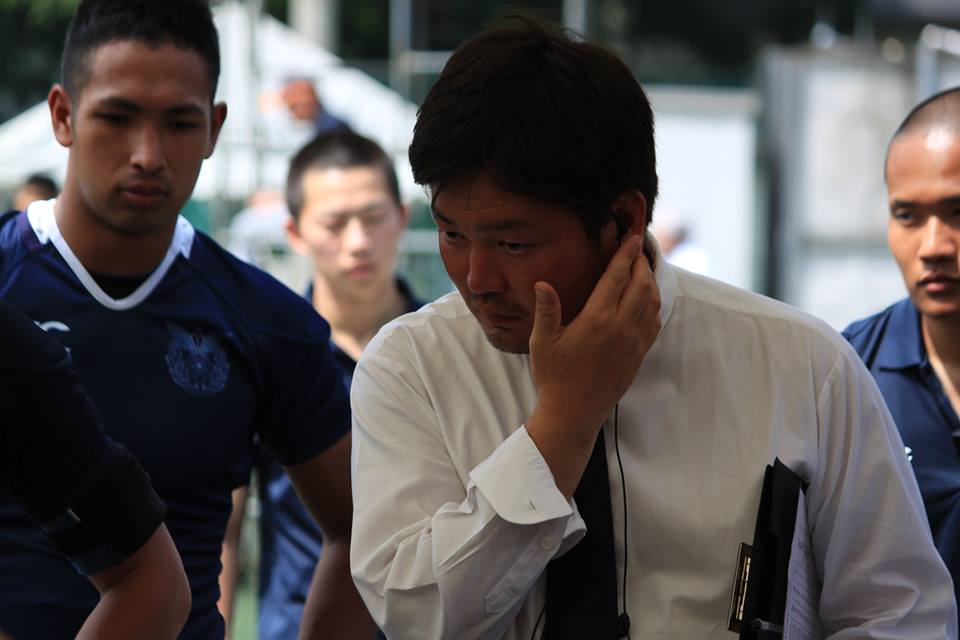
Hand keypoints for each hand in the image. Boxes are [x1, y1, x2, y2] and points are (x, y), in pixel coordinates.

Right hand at [526, 234, 659, 495]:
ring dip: (650, 281)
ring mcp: (633, 342)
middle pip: (642, 284)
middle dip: (641, 262)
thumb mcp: (542, 342)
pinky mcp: (638, 355)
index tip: (632, 236)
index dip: (626, 253)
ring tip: (642, 269)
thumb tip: (543, 282)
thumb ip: (547, 310)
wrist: (573, 414)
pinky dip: (654, 305)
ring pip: (652, 302)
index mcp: (597, 319)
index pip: (617, 276)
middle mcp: (621, 327)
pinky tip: (645, 301)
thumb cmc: (553, 376)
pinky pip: (654, 323)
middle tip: (637, 248)